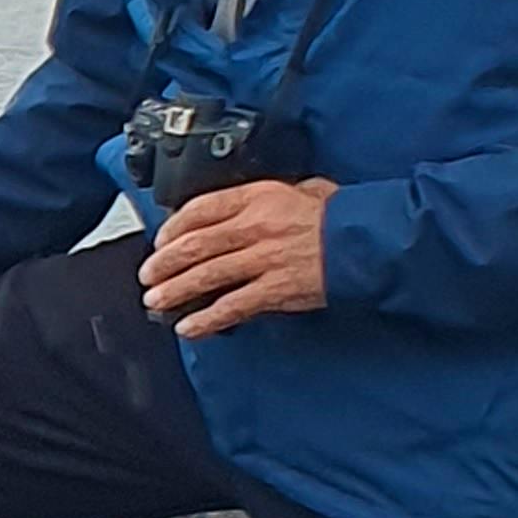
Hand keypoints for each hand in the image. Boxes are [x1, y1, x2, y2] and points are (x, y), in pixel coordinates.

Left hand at [138, 177, 337, 339]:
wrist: (369, 241)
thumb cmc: (340, 216)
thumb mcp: (304, 190)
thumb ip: (271, 196)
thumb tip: (247, 204)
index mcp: (259, 197)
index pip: (201, 209)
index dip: (173, 227)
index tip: (160, 240)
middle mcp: (256, 226)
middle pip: (195, 245)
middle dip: (164, 263)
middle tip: (147, 275)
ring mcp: (264, 259)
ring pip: (206, 276)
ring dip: (175, 291)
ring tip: (156, 301)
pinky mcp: (276, 289)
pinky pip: (232, 306)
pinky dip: (206, 319)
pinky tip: (189, 327)